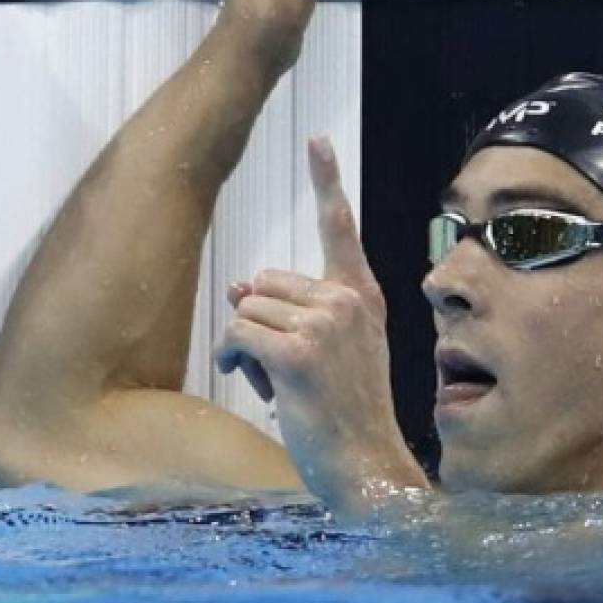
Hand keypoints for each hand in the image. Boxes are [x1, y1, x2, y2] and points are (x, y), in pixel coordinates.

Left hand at [215, 137, 427, 511]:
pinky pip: (237, 335)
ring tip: (280, 384)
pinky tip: (260, 387)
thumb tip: (238, 288)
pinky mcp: (297, 351)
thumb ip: (292, 313)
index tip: (316, 138)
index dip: (327, 180)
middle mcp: (347, 300)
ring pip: (247, 310)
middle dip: (261, 323)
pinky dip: (235, 361)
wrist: (366, 464)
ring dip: (247, 349)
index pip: (339, 228)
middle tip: (288, 369)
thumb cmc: (345, 413)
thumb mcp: (328, 352)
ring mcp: (325, 323)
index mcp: (362, 295)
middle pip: (265, 282)